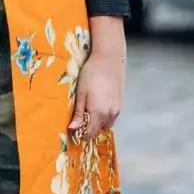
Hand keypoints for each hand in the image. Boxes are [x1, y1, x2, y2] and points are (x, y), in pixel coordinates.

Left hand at [67, 16, 124, 137]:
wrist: (109, 59)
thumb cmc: (91, 74)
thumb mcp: (81, 93)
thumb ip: (78, 113)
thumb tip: (73, 129)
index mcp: (98, 113)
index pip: (90, 134)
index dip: (81, 135)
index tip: (73, 130)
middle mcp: (110, 114)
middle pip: (98, 131)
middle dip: (89, 129)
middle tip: (79, 120)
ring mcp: (117, 109)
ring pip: (106, 124)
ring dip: (98, 123)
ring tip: (88, 112)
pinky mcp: (120, 103)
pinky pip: (112, 117)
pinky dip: (104, 117)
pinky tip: (98, 105)